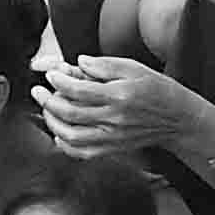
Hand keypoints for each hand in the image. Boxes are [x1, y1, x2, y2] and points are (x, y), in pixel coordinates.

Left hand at [30, 56, 205, 158]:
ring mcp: (111, 137)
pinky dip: (65, 144)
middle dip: (48, 102)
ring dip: (53, 123)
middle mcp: (114, 119)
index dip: (59, 82)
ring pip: (71, 135)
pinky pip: (81, 152)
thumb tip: (78, 62)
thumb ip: (104, 65)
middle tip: (39, 92)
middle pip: (70, 114)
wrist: (176, 119)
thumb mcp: (134, 68)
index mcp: (119, 95)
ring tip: (47, 110)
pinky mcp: (111, 149)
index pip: (79, 90)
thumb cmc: (156, 90)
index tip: (50, 76)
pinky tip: (59, 133)